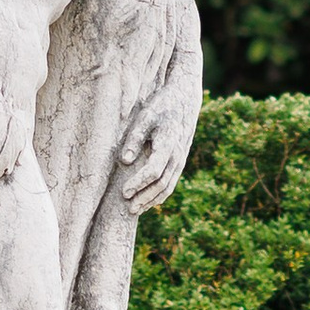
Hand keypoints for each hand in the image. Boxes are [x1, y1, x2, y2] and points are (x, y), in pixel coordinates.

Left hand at [116, 94, 196, 214]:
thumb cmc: (161, 106)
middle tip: (128, 208)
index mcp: (168, 143)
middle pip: (162, 184)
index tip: (123, 192)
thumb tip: (125, 161)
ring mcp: (181, 159)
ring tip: (136, 210)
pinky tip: (148, 202)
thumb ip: (135, 139)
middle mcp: (177, 155)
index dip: (138, 183)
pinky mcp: (180, 161)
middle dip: (144, 197)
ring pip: (168, 186)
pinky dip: (160, 194)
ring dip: (152, 200)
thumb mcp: (145, 117)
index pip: (154, 171)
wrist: (185, 99)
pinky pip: (171, 182)